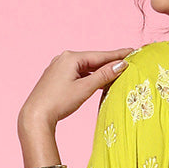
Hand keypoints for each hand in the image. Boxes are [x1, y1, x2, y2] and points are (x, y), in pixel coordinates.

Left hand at [18, 48, 132, 133]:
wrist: (36, 116)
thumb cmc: (59, 102)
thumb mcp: (85, 88)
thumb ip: (103, 76)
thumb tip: (121, 65)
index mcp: (71, 57)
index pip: (100, 55)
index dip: (118, 55)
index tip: (132, 51)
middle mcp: (64, 58)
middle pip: (93, 60)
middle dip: (109, 62)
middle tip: (128, 60)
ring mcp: (58, 67)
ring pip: (85, 67)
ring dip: (99, 71)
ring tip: (116, 72)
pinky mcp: (56, 77)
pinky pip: (77, 73)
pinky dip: (88, 76)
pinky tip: (96, 80)